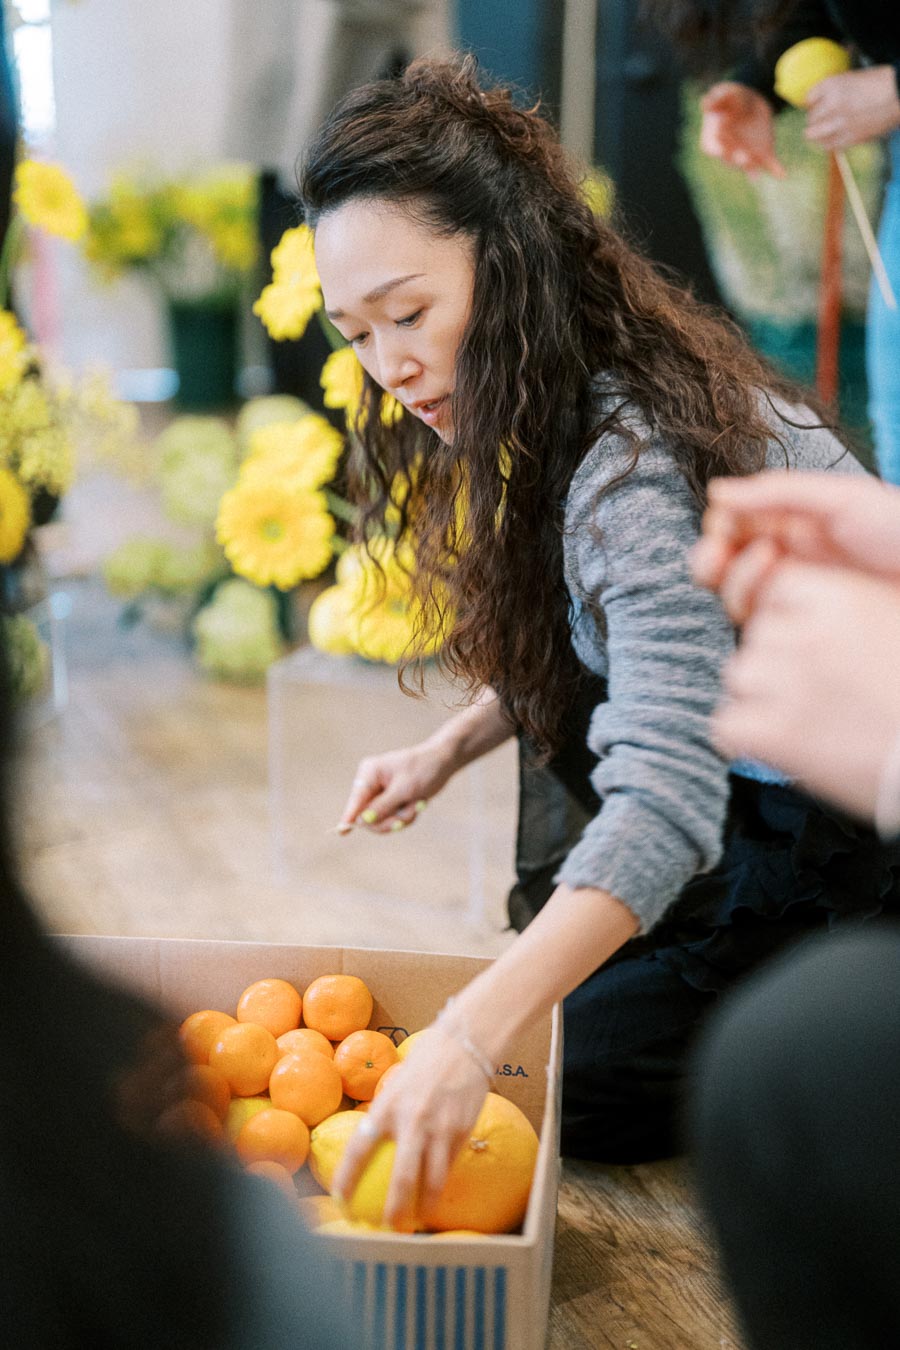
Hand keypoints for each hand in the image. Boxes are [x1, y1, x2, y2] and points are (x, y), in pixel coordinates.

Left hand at [332, 1026, 488, 1229]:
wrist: (464, 1044)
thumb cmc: (425, 1064)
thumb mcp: (396, 1084)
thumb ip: (386, 1113)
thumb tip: (370, 1141)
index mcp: (387, 1107)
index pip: (360, 1148)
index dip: (347, 1177)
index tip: (340, 1199)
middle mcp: (412, 1121)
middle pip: (402, 1178)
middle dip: (395, 1209)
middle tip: (388, 1228)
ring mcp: (440, 1128)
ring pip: (433, 1180)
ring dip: (424, 1206)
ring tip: (418, 1222)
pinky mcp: (462, 1130)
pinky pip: (450, 1165)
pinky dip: (442, 1183)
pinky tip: (437, 1195)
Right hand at [337, 736, 457, 834]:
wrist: (442, 763)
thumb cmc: (423, 769)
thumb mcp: (404, 788)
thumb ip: (383, 806)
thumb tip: (362, 821)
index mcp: (369, 773)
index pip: (356, 799)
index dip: (349, 816)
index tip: (341, 831)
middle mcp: (371, 784)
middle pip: (367, 817)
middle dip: (388, 821)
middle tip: (403, 821)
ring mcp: (381, 795)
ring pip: (381, 821)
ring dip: (401, 818)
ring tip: (416, 804)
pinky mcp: (391, 803)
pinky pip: (393, 820)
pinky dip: (406, 817)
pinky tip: (417, 804)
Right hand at [691, 472, 899, 624]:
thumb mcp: (843, 498)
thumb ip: (778, 492)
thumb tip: (717, 492)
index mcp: (797, 527)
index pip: (737, 528)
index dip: (720, 527)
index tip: (723, 524)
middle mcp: (791, 565)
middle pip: (725, 567)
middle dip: (712, 560)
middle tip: (717, 556)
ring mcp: (797, 603)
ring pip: (738, 599)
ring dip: (738, 580)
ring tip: (770, 561)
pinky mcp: (806, 636)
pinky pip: (763, 631)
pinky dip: (758, 614)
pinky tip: (781, 598)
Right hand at [700, 82, 785, 177]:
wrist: (750, 102)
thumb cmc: (731, 98)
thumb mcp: (722, 93)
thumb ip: (714, 99)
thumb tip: (705, 103)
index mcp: (713, 140)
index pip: (713, 147)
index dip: (718, 144)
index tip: (721, 132)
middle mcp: (728, 152)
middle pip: (731, 159)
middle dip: (737, 160)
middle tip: (744, 159)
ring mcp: (745, 155)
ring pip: (748, 164)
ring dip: (753, 168)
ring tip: (757, 174)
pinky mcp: (762, 153)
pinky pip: (768, 163)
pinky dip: (775, 169)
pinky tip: (782, 174)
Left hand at [713, 561, 899, 819]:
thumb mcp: (898, 618)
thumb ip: (858, 610)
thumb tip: (823, 619)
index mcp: (842, 598)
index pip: (778, 591)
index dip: (793, 622)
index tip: (818, 648)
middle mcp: (805, 633)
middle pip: (756, 635)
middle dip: (779, 662)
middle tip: (822, 693)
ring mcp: (783, 682)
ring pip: (738, 678)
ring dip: (761, 700)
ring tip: (812, 722)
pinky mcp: (772, 734)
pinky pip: (727, 726)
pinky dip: (747, 739)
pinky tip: (787, 747)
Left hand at [805, 66, 899, 150]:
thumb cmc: (880, 83)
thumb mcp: (853, 77)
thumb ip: (835, 88)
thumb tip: (820, 99)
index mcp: (832, 85)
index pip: (808, 99)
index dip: (812, 103)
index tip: (816, 106)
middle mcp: (832, 103)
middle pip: (810, 118)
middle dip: (815, 119)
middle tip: (822, 120)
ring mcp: (839, 122)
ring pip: (813, 135)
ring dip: (817, 134)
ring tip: (824, 131)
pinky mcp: (849, 138)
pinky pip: (828, 145)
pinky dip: (828, 143)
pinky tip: (834, 138)